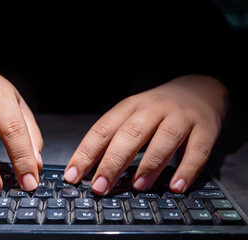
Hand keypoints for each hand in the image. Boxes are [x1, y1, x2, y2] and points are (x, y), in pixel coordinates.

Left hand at [64, 75, 227, 194]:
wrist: (198, 89)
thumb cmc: (157, 110)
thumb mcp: (132, 116)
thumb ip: (114, 139)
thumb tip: (90, 171)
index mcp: (129, 107)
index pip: (103, 129)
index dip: (86, 152)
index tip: (73, 175)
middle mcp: (153, 109)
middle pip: (130, 134)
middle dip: (112, 162)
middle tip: (100, 186)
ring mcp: (180, 118)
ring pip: (164, 140)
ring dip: (149, 165)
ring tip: (137, 187)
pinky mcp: (205, 128)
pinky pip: (197, 150)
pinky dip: (187, 169)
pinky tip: (177, 187)